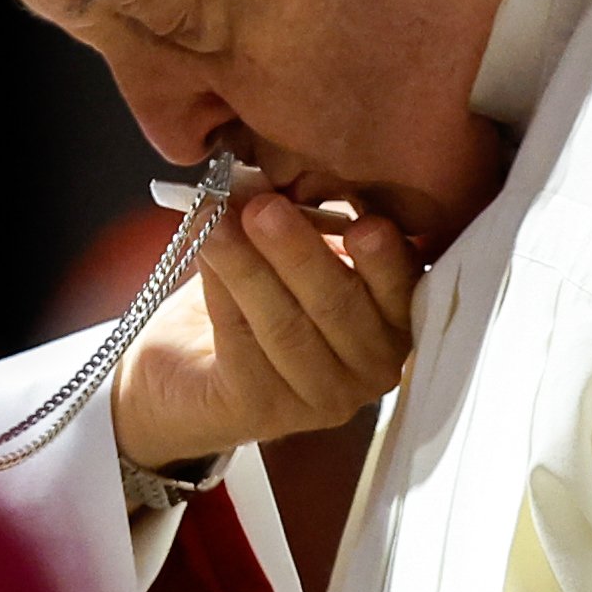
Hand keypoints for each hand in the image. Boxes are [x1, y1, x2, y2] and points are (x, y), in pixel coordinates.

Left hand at [110, 189, 418, 469]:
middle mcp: (372, 368)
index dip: (385, 260)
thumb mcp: (290, 249)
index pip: (402, 289)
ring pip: (287, 327)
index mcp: (394, 319)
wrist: (189, 367)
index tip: (365, 223)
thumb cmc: (256, 298)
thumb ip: (300, 220)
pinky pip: (242, 347)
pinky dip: (221, 293)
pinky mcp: (263, 412)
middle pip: (340, 307)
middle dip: (301, 253)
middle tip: (264, 208)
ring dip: (249, 268)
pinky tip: (203, 253)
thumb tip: (271, 179)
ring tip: (217, 221)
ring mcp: (322, 398)